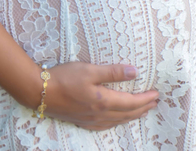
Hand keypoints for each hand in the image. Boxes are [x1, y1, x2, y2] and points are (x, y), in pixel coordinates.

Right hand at [34, 62, 157, 130]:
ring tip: (142, 112)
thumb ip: (113, 72)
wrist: (38, 92)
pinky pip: (104, 125)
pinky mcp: (81, 121)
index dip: (145, 99)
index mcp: (103, 101)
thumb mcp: (90, 70)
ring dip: (131, 116)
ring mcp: (89, 120)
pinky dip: (116, 122)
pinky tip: (116, 121)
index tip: (157, 94)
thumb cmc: (64, 77)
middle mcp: (98, 114)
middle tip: (154, 103)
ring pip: (116, 121)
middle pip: (126, 114)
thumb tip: (135, 72)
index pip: (131, 103)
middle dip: (142, 109)